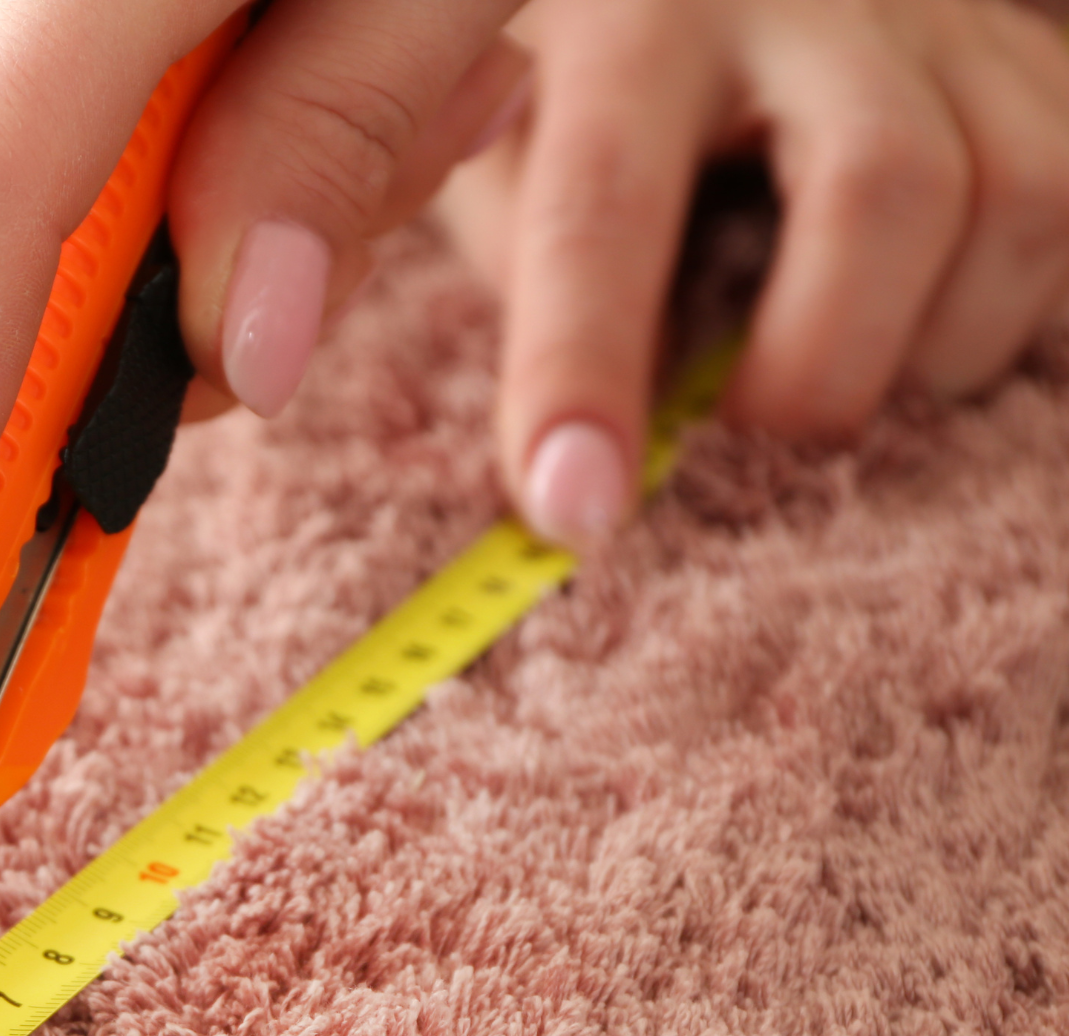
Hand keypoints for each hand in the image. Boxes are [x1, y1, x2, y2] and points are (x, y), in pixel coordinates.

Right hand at [0, 0, 534, 656]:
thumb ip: (335, 131)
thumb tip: (228, 361)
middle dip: (129, 355)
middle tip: (382, 193)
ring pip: (50, 228)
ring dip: (216, 244)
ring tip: (417, 73)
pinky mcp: (19, 19)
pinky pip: (76, 166)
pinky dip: (204, 182)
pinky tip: (345, 56)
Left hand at [441, 0, 1068, 551]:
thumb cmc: (573, 83)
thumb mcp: (499, 154)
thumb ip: (528, 276)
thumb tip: (585, 446)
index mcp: (630, 22)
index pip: (601, 206)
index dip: (583, 369)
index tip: (575, 506)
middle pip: (884, 189)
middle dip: (817, 367)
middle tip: (745, 428)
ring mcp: (942, 20)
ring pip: (1019, 199)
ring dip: (934, 346)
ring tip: (834, 369)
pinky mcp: (1029, 58)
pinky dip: (1005, 307)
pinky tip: (918, 321)